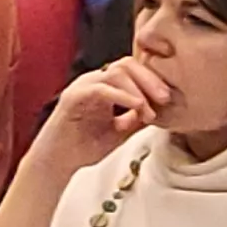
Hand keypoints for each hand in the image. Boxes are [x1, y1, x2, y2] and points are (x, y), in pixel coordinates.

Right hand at [35, 56, 171, 169]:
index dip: (153, 80)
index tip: (169, 99)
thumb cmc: (84, 146)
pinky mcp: (73, 97)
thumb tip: (160, 110)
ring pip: (115, 72)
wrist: (57, 162)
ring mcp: (82, 87)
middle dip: (150, 79)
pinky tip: (136, 107)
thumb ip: (137, 119)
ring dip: (138, 89)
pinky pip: (101, 89)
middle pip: (126, 64)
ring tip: (149, 108)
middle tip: (166, 98)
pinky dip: (122, 96)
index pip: (132, 70)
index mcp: (104, 86)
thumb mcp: (120, 131)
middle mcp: (93, 82)